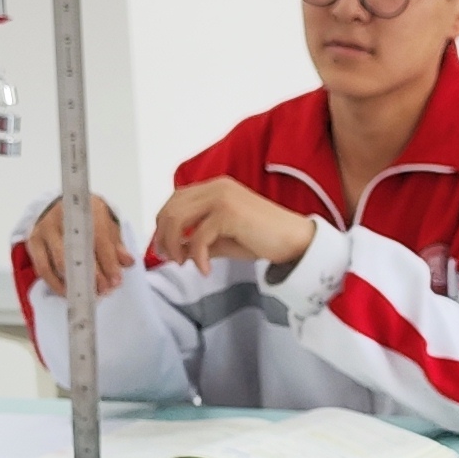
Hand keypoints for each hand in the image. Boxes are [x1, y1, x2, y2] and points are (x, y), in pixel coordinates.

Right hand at [23, 194, 129, 297]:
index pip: (98, 238)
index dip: (108, 262)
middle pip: (78, 252)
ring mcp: (45, 230)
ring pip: (60, 263)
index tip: (116, 280)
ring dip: (76, 283)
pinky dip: (57, 285)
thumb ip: (116, 244)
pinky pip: (44, 270)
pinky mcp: (34, 243)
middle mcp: (62, 217)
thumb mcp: (106, 224)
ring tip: (90, 293)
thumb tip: (127, 262)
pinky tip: (70, 292)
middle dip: (94, 276)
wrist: (60, 206)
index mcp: (85, 209)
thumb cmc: (87, 218)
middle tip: (105, 290)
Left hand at [149, 177, 318, 272]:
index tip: (163, 248)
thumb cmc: (264, 238)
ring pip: (178, 219)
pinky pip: (198, 237)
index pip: (175, 200)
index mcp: (215, 188)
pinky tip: (205, 270)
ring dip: (174, 245)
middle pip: (172, 208)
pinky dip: (197, 257)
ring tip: (183, 263)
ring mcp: (222, 197)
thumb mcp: (224, 239)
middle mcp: (216, 187)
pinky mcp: (229, 213)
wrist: (295, 240)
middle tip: (169, 258)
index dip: (163, 224)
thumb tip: (178, 250)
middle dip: (164, 236)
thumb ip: (200, 240)